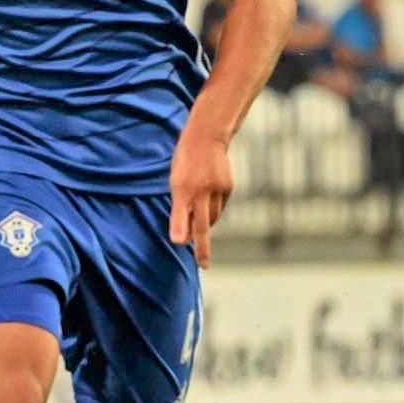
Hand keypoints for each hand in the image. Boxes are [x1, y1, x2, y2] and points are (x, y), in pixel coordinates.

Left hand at [168, 124, 233, 269]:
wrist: (206, 138)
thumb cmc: (184, 163)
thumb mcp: (174, 181)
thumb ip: (179, 207)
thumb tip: (185, 235)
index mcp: (181, 188)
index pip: (179, 214)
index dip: (180, 229)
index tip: (180, 243)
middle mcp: (200, 190)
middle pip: (202, 225)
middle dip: (202, 247)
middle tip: (203, 264)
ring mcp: (217, 189)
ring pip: (213, 217)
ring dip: (206, 223)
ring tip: (199, 210)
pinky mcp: (229, 188)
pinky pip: (221, 207)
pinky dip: (214, 209)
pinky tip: (209, 197)